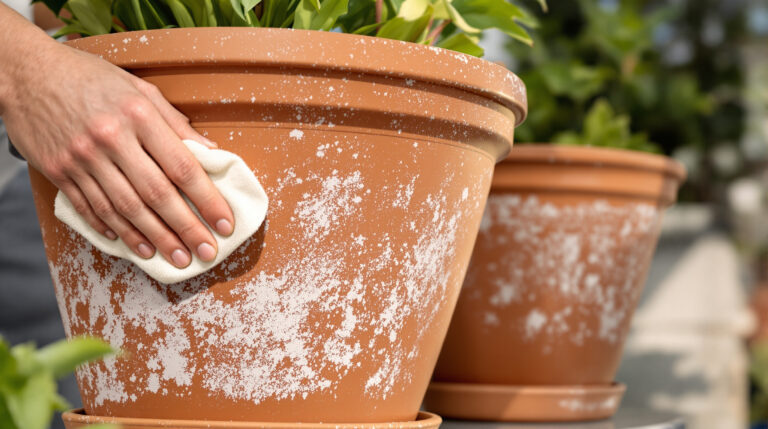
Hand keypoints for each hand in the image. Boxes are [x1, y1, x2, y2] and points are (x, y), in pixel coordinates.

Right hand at [1, 36, 233, 267]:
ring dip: (154, 237)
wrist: (27, 73)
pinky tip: (135, 246)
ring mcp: (82, 157)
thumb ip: (175, 123)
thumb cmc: (91, 78)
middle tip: (206, 251)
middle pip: (156, 194)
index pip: (181, 166)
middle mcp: (110, 138)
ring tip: (176, 257)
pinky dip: (114, 230)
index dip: (206, 199)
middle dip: (185, 228)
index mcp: (138, 115)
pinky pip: (90, 207)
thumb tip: (210, 154)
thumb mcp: (139, 90)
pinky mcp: (58, 170)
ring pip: (124, 208)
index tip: (224, 222)